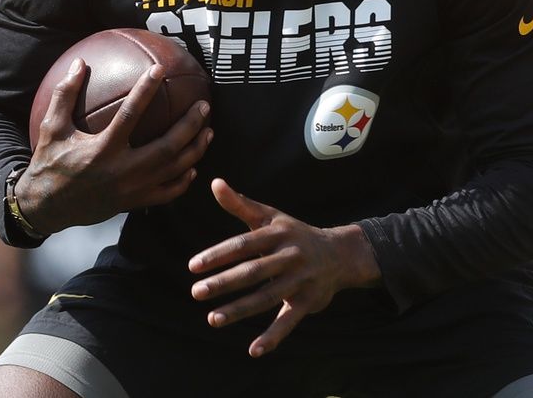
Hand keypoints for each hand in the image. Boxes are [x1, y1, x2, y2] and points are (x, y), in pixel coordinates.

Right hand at [17, 58, 211, 233]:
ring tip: (209, 131)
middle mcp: (121, 171)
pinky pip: (166, 193)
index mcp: (101, 150)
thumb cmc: (49, 162)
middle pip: (166, 147)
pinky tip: (193, 166)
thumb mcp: (51, 128)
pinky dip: (183, 181)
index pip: (129, 115)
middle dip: (189, 126)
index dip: (145, 90)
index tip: (159, 70)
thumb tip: (79, 62)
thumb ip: (65, 94)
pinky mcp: (134, 203)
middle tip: (204, 106)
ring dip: (195, 150)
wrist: (47, 207)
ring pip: (173, 170)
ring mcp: (131, 190)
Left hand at [188, 178, 379, 357]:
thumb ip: (240, 204)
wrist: (339, 253)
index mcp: (277, 234)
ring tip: (212, 319)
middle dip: (223, 283)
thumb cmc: (294, 233)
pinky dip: (272, 337)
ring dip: (239, 310)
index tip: (193, 266)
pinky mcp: (308, 302)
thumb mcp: (271, 217)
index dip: (218, 255)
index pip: (243, 245)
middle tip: (196, 292)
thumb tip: (214, 182)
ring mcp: (300, 280)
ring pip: (266, 298)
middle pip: (253, 272)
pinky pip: (289, 321)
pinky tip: (253, 350)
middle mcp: (290, 256)